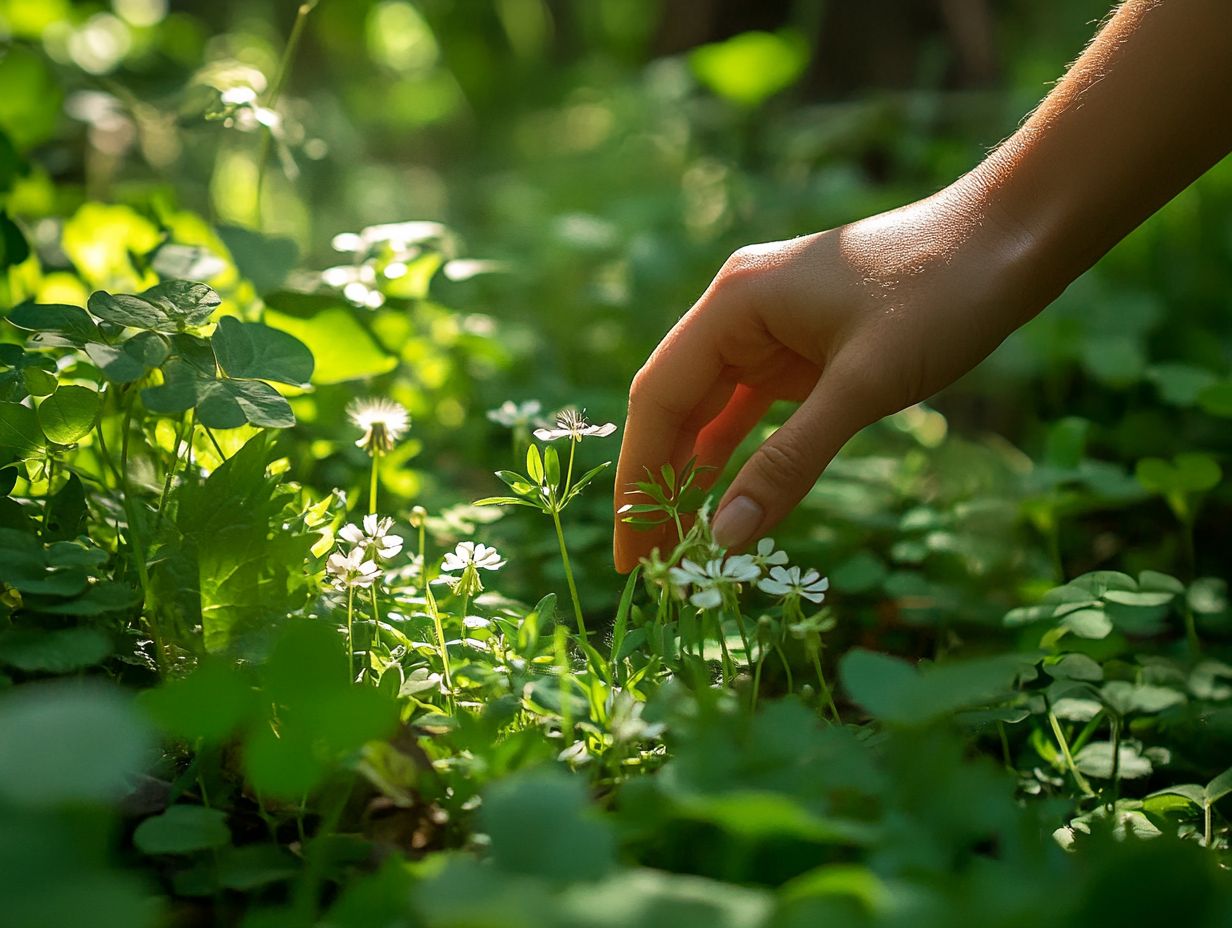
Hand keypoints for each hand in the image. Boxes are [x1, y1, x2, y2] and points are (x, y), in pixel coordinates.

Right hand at [613, 179, 1052, 571]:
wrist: (1009, 239)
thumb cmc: (940, 297)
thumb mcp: (862, 387)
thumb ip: (789, 462)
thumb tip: (726, 538)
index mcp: (734, 303)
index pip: (659, 399)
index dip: (638, 478)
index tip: (629, 549)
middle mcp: (736, 311)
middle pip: (674, 407)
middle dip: (656, 484)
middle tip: (645, 564)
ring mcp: (766, 328)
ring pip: (707, 410)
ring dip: (689, 472)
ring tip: (674, 542)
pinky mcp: (798, 347)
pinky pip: (746, 406)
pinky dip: (730, 451)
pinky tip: (717, 493)